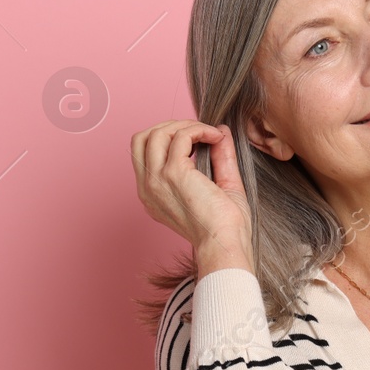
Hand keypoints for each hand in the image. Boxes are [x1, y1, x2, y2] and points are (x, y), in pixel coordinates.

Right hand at [130, 118, 252, 268]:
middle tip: (202, 133)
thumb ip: (220, 157)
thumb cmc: (226, 227)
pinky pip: (180, 137)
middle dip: (172, 126)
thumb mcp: (222, 186)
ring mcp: (157, 179)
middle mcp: (148, 187)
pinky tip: (216, 138)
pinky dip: (199, 130)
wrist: (226, 244)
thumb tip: (221, 131)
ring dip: (186, 126)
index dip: (170, 139)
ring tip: (211, 134)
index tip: (199, 141)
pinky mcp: (173, 174)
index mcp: (152, 194)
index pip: (145, 153)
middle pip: (143, 138)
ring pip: (156, 133)